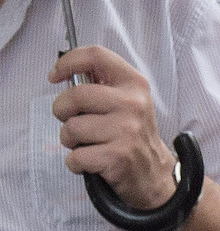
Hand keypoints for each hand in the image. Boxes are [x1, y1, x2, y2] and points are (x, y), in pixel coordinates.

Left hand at [51, 46, 177, 208]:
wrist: (153, 174)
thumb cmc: (131, 135)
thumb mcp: (127, 101)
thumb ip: (102, 84)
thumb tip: (66, 74)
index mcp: (134, 84)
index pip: (96, 56)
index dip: (68, 62)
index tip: (56, 76)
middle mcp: (133, 104)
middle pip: (75, 95)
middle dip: (61, 110)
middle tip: (70, 120)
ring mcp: (127, 131)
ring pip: (71, 128)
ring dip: (69, 140)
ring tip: (85, 144)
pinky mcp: (118, 156)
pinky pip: (76, 156)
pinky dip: (76, 163)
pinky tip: (91, 162)